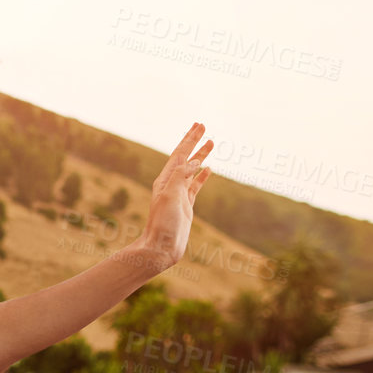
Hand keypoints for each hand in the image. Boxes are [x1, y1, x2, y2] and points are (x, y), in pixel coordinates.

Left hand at [134, 122, 213, 270]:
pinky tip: (209, 169)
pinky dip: (202, 175)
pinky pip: (195, 185)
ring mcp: (179, 194)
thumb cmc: (163, 224)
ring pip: (192, 169)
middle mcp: (170, 184)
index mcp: (165, 180)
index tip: (199, 125)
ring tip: (211, 142)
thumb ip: (180, 176)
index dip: (189, 139)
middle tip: (202, 126)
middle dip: (193, 141)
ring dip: (201, 155)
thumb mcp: (170, 196)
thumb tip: (193, 161)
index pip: (179, 154)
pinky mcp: (186, 205)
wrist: (160, 248)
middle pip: (185, 157)